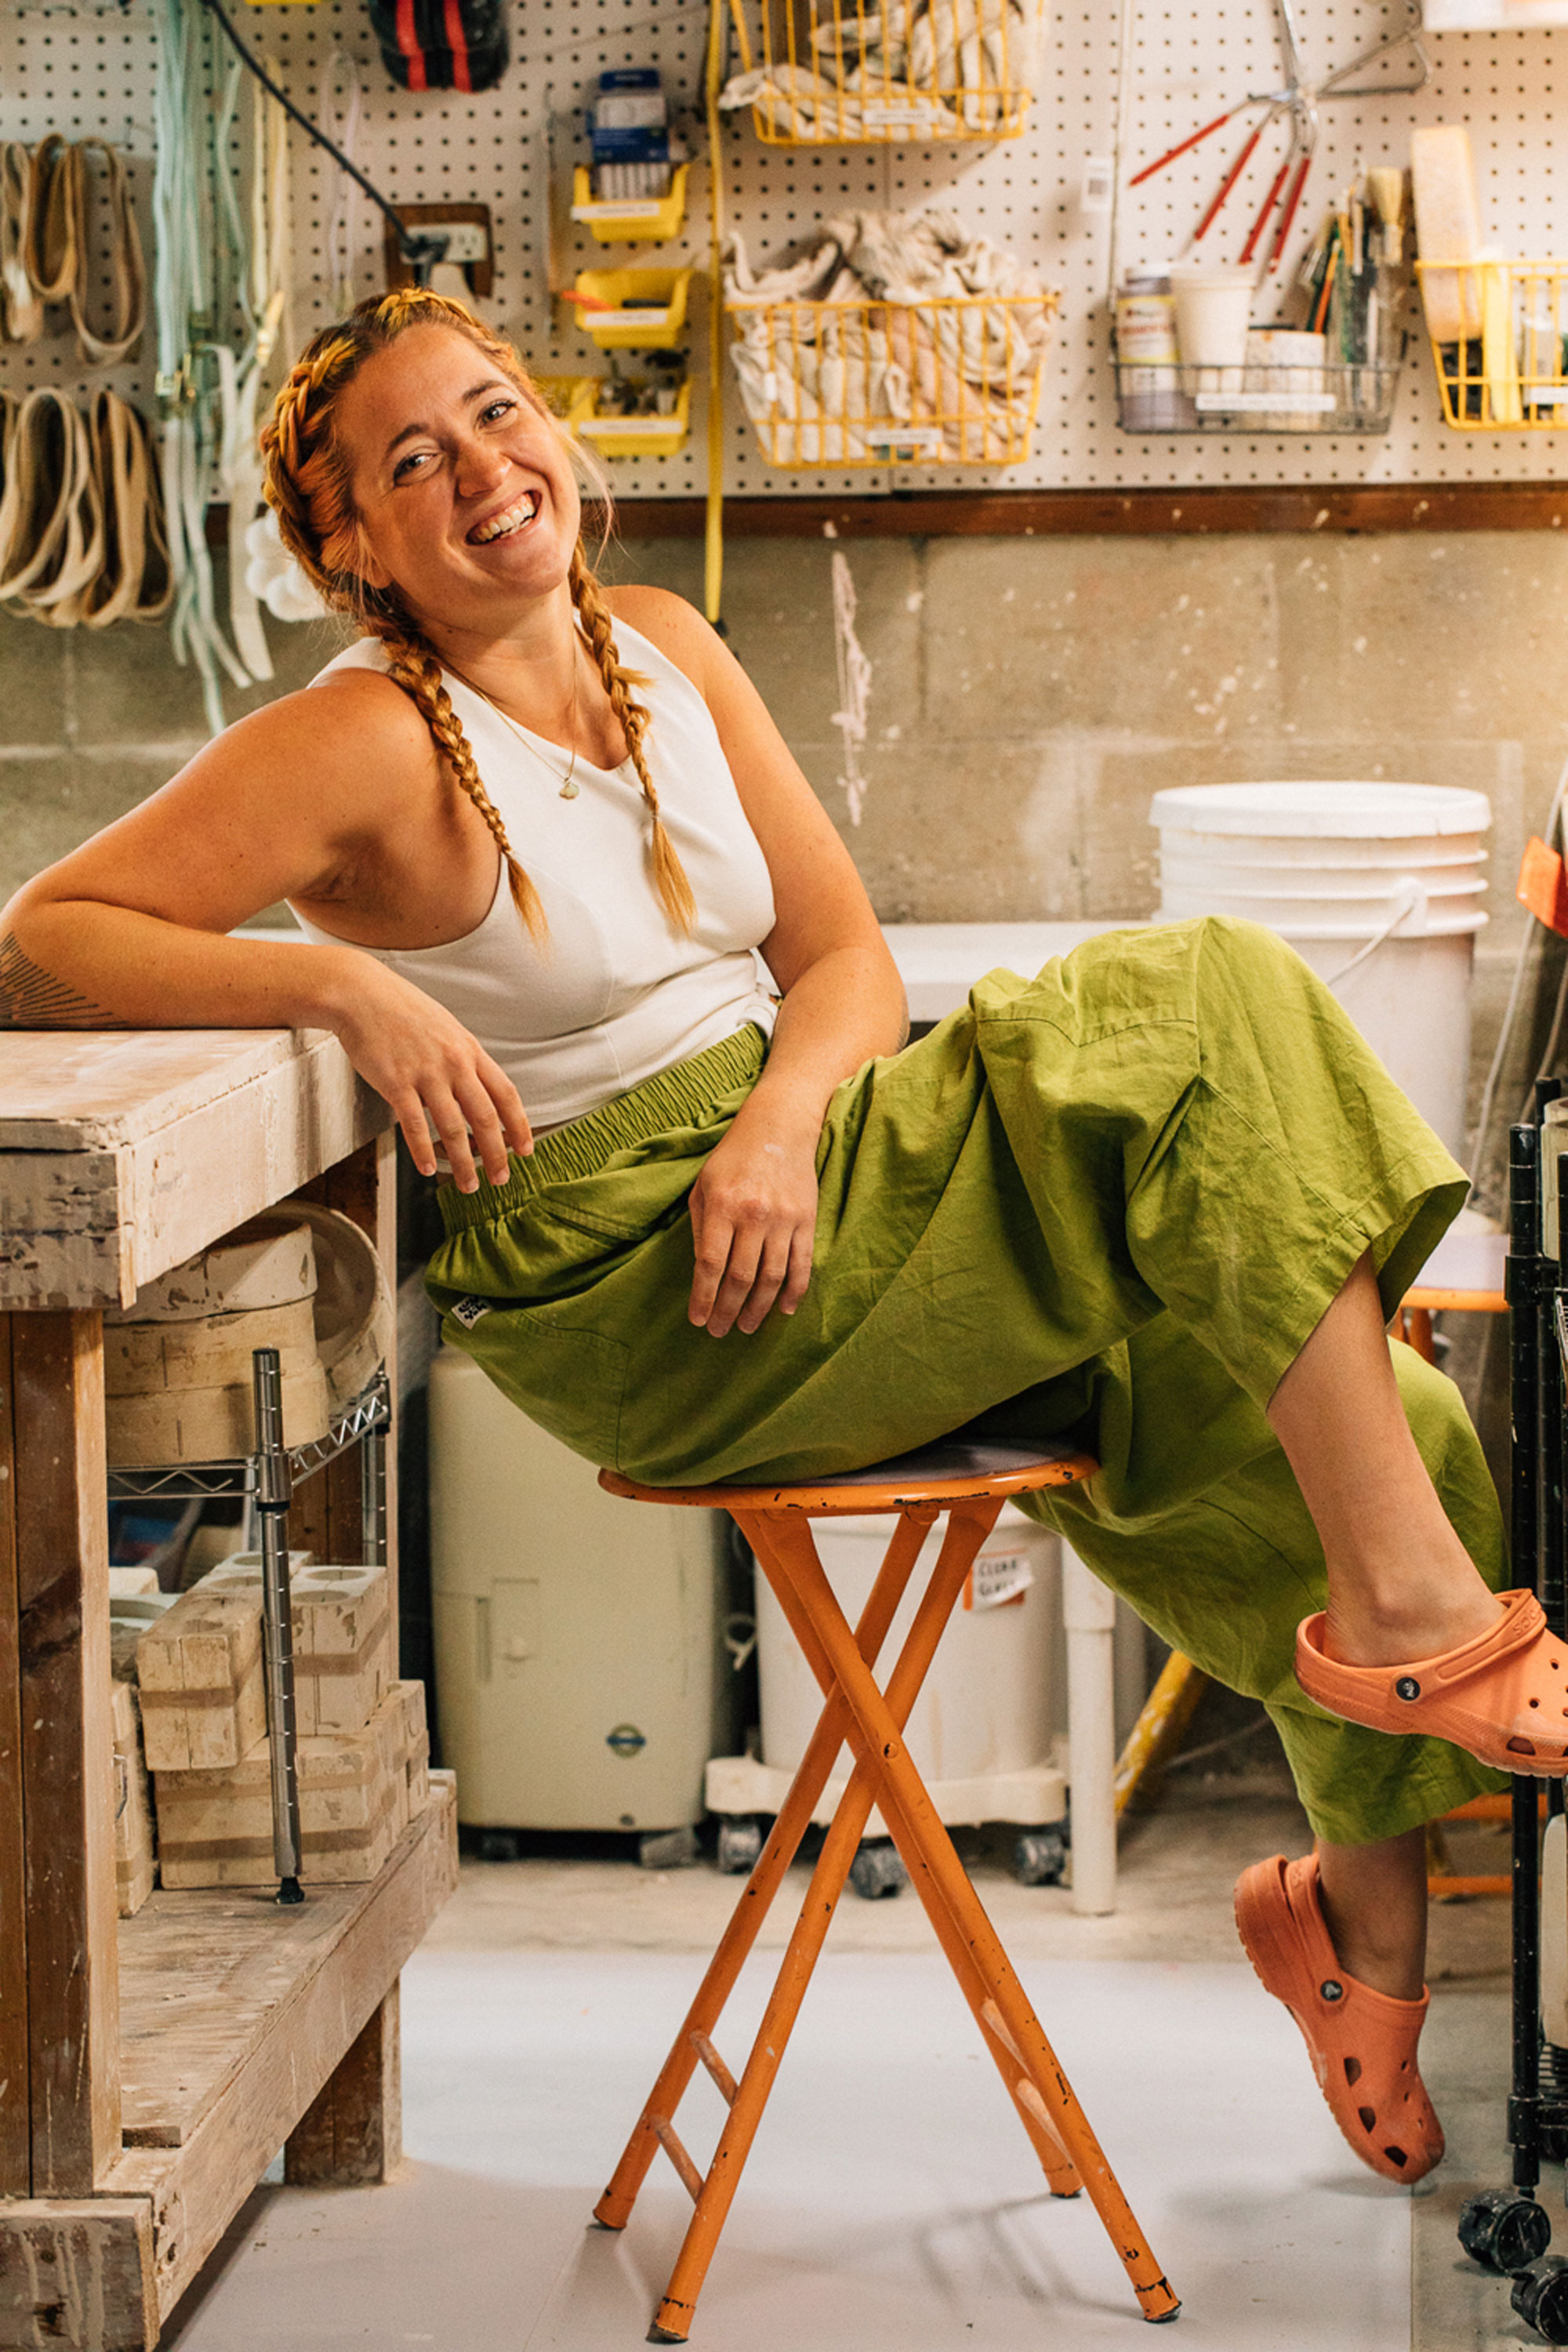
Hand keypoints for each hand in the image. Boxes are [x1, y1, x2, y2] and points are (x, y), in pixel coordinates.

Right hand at [329, 959, 532, 1191]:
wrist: (361, 995)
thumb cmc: (400, 1011)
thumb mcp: (445, 1028)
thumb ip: (462, 1059)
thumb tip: (475, 1090)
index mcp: (469, 1051)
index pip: (506, 1094)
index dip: (519, 1125)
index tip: (526, 1149)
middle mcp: (454, 1064)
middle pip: (486, 1117)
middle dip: (497, 1154)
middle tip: (501, 1178)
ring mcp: (426, 1074)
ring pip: (453, 1128)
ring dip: (463, 1163)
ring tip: (469, 1185)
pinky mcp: (396, 1083)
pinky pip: (415, 1125)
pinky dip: (423, 1152)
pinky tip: (428, 1169)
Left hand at [687, 1122, 817, 1336]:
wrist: (779, 1127)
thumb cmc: (733, 1158)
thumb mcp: (703, 1186)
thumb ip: (701, 1228)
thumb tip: (703, 1272)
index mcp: (722, 1206)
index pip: (710, 1265)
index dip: (703, 1297)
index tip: (698, 1320)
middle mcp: (753, 1215)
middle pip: (740, 1278)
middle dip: (727, 1310)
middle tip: (719, 1331)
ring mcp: (783, 1219)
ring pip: (771, 1277)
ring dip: (758, 1309)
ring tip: (747, 1327)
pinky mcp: (807, 1220)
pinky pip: (802, 1265)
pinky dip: (794, 1292)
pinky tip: (783, 1310)